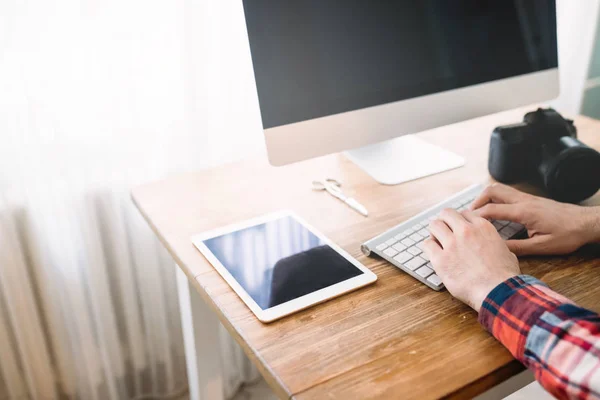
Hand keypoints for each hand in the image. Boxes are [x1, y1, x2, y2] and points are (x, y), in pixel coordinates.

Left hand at [423, 209, 520, 310]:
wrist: (497, 291)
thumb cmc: (504, 276)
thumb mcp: (507, 252)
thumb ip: (496, 244)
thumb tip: (496, 247)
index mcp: (482, 227)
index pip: (464, 214)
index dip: (460, 221)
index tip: (457, 228)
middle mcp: (465, 231)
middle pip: (446, 214)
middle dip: (444, 220)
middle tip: (444, 230)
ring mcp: (451, 244)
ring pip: (434, 225)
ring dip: (434, 231)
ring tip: (436, 240)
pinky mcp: (440, 259)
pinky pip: (427, 244)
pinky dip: (428, 246)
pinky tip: (433, 252)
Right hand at [470, 184, 599, 255]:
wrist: (586, 223)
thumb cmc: (568, 235)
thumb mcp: (541, 247)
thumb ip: (517, 247)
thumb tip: (496, 249)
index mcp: (524, 212)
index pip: (491, 210)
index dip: (474, 216)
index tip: (463, 223)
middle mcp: (524, 200)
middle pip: (492, 191)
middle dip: (476, 202)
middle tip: (468, 215)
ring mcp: (527, 197)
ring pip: (499, 189)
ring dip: (485, 198)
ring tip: (478, 212)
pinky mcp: (531, 198)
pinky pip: (507, 193)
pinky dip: (495, 198)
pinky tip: (495, 210)